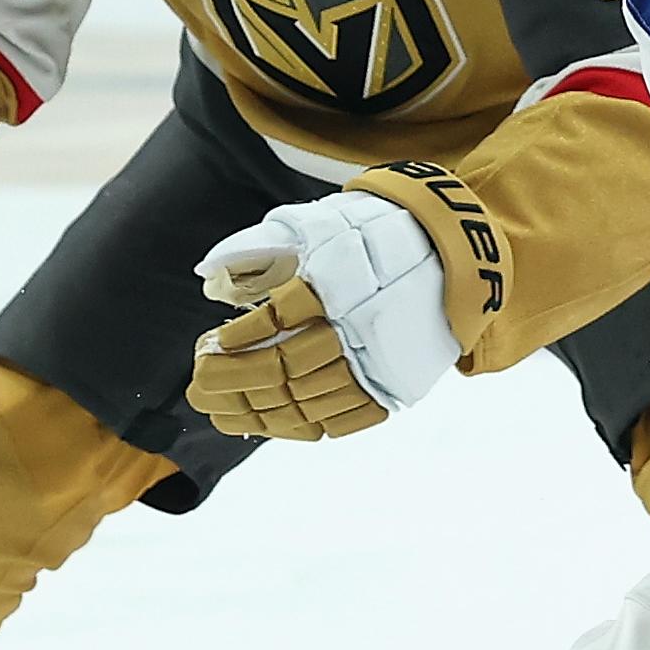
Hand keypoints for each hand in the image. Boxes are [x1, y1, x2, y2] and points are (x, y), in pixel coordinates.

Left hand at [186, 192, 457, 441]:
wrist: (451, 254)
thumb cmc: (372, 234)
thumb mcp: (318, 224)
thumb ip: (260, 246)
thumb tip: (208, 275)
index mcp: (341, 280)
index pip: (277, 319)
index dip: (237, 337)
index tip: (209, 344)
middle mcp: (360, 324)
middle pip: (286, 366)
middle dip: (233, 380)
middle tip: (197, 387)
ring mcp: (380, 362)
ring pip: (308, 400)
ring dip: (256, 410)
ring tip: (219, 409)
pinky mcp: (394, 387)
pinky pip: (341, 420)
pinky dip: (298, 425)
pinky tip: (265, 421)